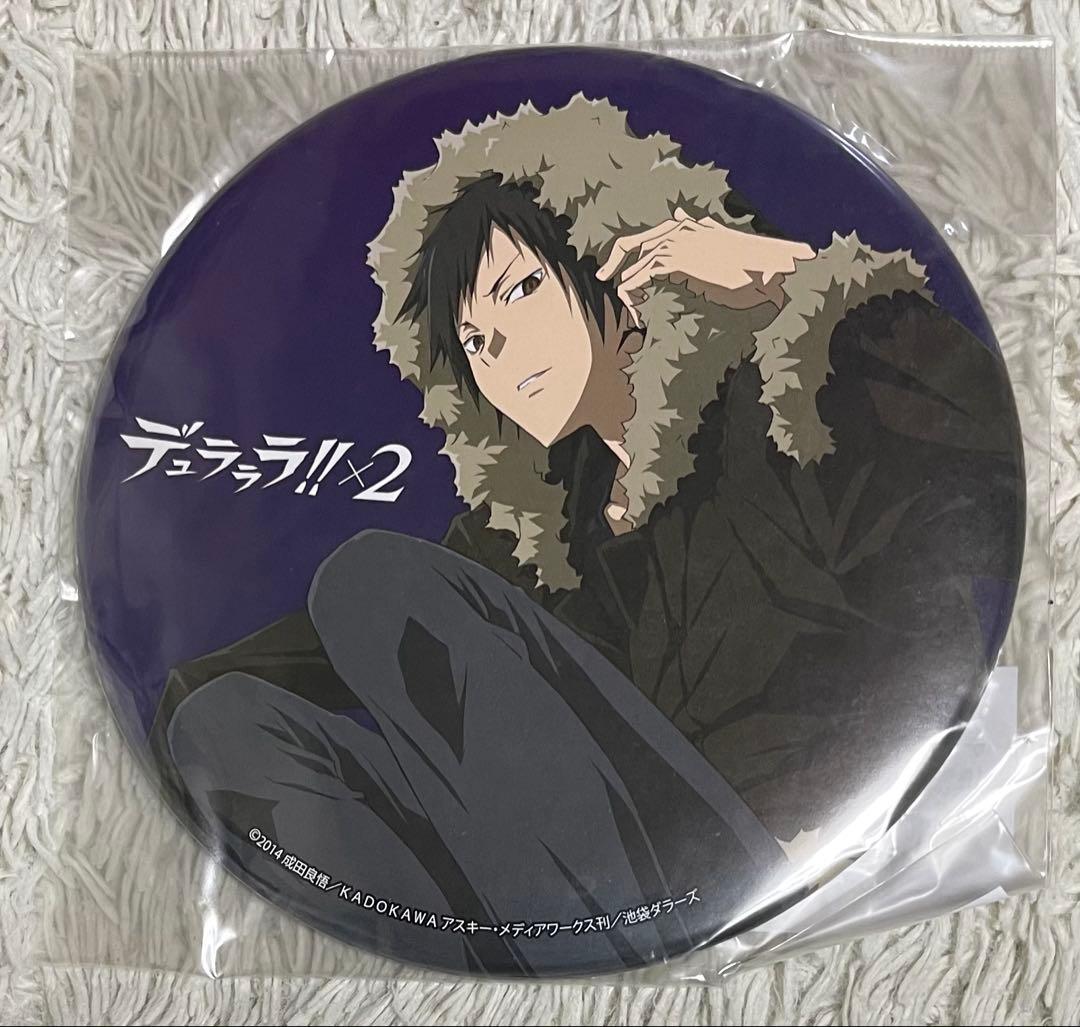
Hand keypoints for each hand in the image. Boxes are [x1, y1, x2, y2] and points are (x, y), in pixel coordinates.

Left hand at [596, 208, 814, 326]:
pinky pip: (636, 279)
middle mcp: (676, 231)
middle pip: (630, 243)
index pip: (648, 236)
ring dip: (627, 288)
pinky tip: (639, 310)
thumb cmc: (749, 265)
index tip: (619, 270)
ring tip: (633, 308)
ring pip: (632, 265)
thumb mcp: (720, 246)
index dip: (630, 253)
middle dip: (614, 262)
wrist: (766, 269)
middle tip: (602, 277)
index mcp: (686, 227)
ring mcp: (672, 245)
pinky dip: (631, 295)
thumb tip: (682, 215)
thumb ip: (700, 231)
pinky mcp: (672, 262)